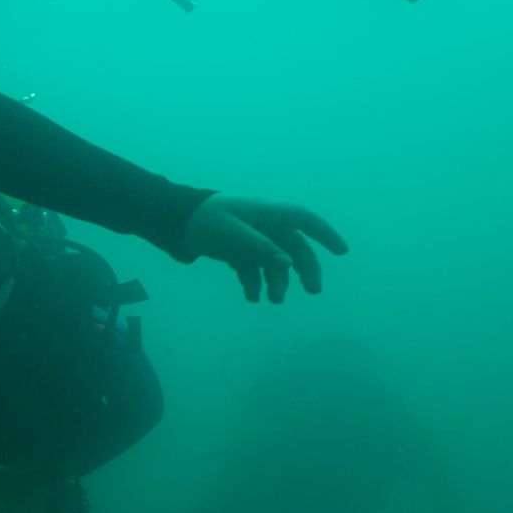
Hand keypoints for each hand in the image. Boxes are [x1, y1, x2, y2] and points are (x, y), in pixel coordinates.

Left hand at [178, 194, 347, 303]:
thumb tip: (288, 264)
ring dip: (277, 281)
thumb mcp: (230, 234)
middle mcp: (262, 225)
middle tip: (312, 291)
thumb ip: (260, 248)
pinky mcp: (236, 251)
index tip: (341, 252)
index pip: (303, 219)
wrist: (171, 222)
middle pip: (293, 246)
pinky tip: (251, 297)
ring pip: (273, 262)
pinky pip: (252, 269)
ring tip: (273, 300)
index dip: (325, 233)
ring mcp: (250, 239)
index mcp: (265, 212)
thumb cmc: (201, 220)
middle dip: (304, 269)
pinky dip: (253, 283)